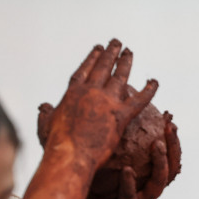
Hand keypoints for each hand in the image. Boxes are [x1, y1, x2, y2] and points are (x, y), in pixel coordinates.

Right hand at [39, 39, 157, 171]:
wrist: (70, 155)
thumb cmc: (56, 145)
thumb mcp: (46, 126)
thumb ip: (46, 114)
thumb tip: (44, 107)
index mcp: (72, 93)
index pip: (84, 71)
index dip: (91, 59)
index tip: (97, 49)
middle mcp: (89, 92)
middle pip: (102, 68)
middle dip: (110, 54)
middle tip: (117, 43)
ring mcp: (105, 102)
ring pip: (119, 77)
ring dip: (125, 62)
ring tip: (130, 52)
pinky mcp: (120, 116)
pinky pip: (139, 100)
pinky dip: (149, 90)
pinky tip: (155, 82)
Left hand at [70, 114, 180, 198]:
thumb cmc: (87, 191)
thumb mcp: (98, 163)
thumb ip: (104, 142)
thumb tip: (99, 113)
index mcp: (145, 180)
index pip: (166, 159)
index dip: (172, 141)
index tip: (169, 120)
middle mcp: (146, 191)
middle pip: (171, 169)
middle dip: (174, 147)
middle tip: (171, 127)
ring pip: (158, 184)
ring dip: (160, 163)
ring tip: (157, 144)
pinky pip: (130, 197)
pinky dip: (129, 183)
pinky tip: (127, 170)